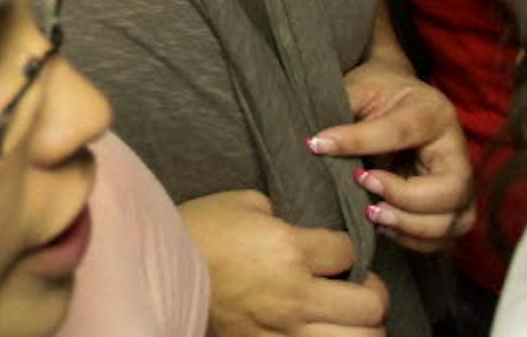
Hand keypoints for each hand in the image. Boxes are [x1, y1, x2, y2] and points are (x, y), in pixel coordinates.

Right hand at [180, 189, 386, 335]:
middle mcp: (294, 294)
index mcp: (288, 248)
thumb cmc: (197, 231)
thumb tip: (309, 226)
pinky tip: (324, 333)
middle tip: (356, 289)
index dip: (345, 248)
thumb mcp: (242, 203)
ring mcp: (284, 332)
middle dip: (371, 295)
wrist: (155, 272)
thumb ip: (283, 215)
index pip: (350, 252)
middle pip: (371, 306)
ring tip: (348, 320)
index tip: (332, 250)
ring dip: (362, 330)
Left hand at [309, 60, 473, 251]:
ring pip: (454, 221)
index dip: (359, 141)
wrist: (397, 99)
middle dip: (405, 198)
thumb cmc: (377, 93)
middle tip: (363, 187)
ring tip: (370, 213)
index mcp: (432, 112)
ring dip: (409, 226)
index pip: (402, 131)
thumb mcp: (359, 88)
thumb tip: (316, 143)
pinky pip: (444, 238)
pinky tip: (381, 225)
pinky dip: (413, 240)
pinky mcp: (453, 209)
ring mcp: (460, 184)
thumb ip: (343, 109)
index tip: (319, 145)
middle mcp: (455, 150)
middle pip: (451, 188)